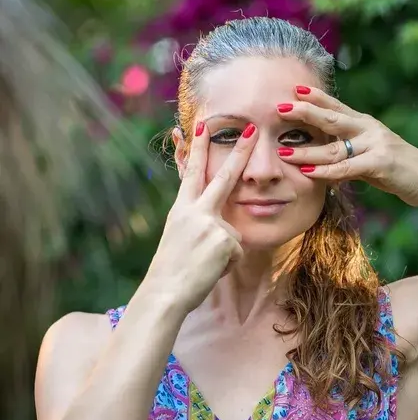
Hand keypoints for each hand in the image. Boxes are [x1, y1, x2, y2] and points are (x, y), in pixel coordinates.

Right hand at [147, 120, 257, 313]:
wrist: (165, 292)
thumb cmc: (172, 269)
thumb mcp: (180, 237)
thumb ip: (200, 223)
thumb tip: (222, 226)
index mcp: (182, 209)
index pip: (193, 173)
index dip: (198, 149)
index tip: (204, 126)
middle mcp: (196, 211)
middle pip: (224, 176)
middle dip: (239, 151)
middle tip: (251, 129)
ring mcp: (211, 223)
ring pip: (234, 235)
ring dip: (224, 254)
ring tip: (203, 265)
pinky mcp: (224, 240)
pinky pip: (237, 253)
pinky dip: (227, 265)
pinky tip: (210, 270)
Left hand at [276, 86, 417, 205]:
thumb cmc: (398, 169)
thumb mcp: (369, 156)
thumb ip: (347, 154)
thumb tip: (320, 161)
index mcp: (365, 124)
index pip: (336, 106)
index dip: (316, 97)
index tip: (293, 90)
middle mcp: (369, 129)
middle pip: (332, 118)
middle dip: (304, 112)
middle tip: (279, 108)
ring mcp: (376, 144)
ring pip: (335, 147)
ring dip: (307, 151)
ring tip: (283, 152)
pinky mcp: (381, 163)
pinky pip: (348, 168)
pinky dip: (327, 171)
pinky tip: (309, 172)